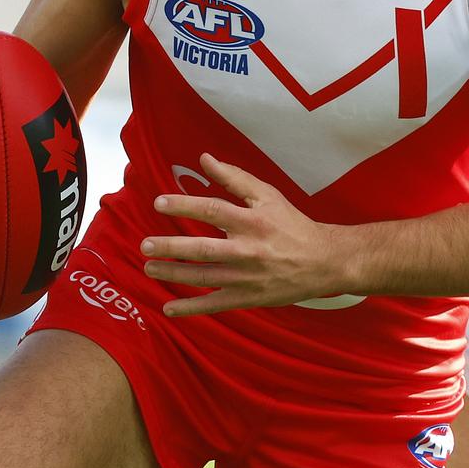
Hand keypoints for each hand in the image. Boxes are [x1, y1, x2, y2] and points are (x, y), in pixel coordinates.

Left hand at [141, 154, 337, 316]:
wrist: (323, 262)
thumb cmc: (292, 224)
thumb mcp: (267, 195)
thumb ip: (234, 177)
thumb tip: (204, 158)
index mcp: (252, 221)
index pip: (212, 210)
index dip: (184, 206)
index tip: (158, 203)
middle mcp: (248, 250)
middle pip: (203, 249)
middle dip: (172, 247)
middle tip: (145, 245)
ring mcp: (247, 277)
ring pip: (205, 277)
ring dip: (174, 274)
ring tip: (149, 268)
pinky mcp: (248, 298)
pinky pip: (216, 304)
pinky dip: (192, 308)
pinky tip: (169, 309)